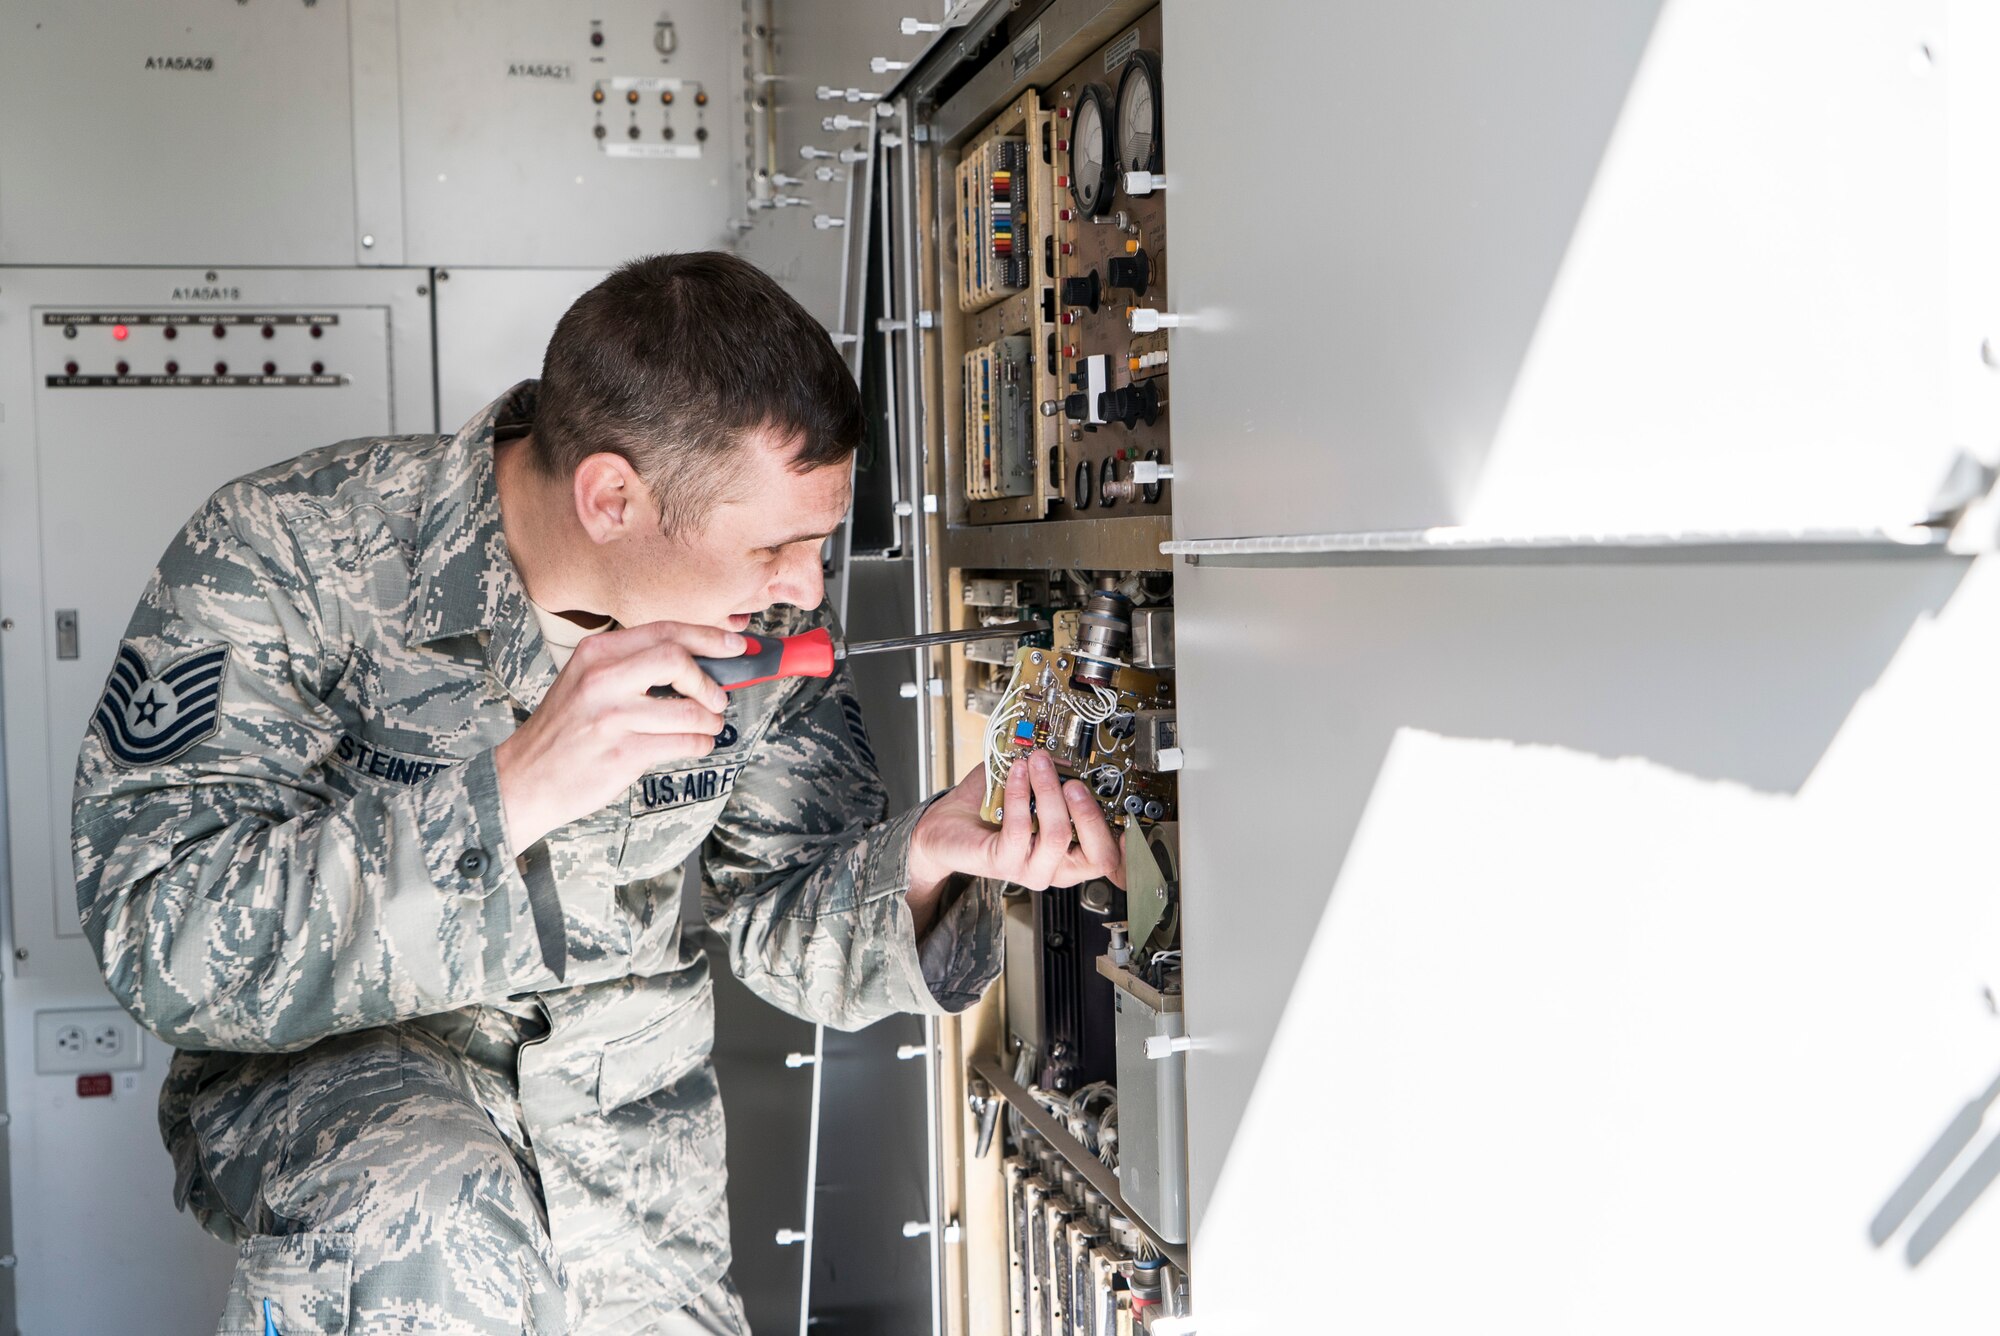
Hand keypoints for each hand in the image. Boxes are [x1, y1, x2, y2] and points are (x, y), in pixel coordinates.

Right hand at [494, 621, 744, 847]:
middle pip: (677, 659)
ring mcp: (611, 716)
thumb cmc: (565, 731)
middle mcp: (601, 679)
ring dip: (710, 720)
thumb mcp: (586, 682)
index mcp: (595, 654)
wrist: (524, 778)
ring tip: (708, 726)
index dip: (708, 636)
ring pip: (688, 709)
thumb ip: (632, 666)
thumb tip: (698, 660)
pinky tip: (695, 744)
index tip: (736, 644)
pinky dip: (700, 743)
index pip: (664, 631)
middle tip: (718, 697)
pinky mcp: (623, 752)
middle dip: (709, 680)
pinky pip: (683, 742)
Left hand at [906, 752, 1124, 918]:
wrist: (947, 826)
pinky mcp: (1004, 863)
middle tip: (1075, 782)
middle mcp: (1056, 866)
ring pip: (1058, 835)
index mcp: (1072, 853)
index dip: (1129, 843)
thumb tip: (1067, 750)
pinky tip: (1015, 773)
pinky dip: (1020, 795)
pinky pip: (1020, 829)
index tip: (1126, 809)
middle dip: (1091, 812)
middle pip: (1099, 855)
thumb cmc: (990, 810)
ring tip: (1038, 763)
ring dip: (1049, 791)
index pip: (1113, 858)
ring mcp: (1031, 868)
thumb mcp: (1031, 789)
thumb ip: (1053, 774)